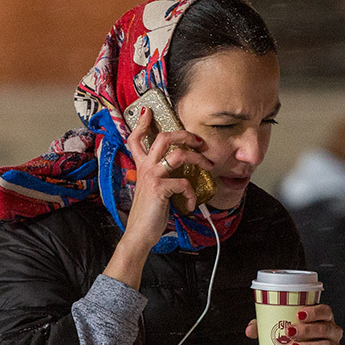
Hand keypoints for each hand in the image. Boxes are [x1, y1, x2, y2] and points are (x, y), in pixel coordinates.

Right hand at [121, 106, 213, 250]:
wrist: (139, 233)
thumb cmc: (149, 213)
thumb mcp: (153, 190)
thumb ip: (160, 177)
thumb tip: (178, 171)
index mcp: (142, 166)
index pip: (136, 139)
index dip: (142, 124)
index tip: (148, 111)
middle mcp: (145, 167)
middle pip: (164, 137)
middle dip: (185, 134)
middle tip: (200, 141)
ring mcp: (152, 176)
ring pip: (178, 154)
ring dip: (198, 159)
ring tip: (208, 167)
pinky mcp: (159, 188)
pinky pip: (184, 183)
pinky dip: (192, 194)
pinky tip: (190, 205)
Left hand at [245, 304, 342, 344]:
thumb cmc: (294, 341)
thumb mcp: (280, 332)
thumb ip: (264, 327)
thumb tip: (249, 330)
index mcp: (324, 318)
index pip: (325, 311)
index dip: (314, 311)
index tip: (298, 314)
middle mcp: (332, 332)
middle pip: (325, 328)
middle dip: (307, 329)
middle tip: (289, 332)